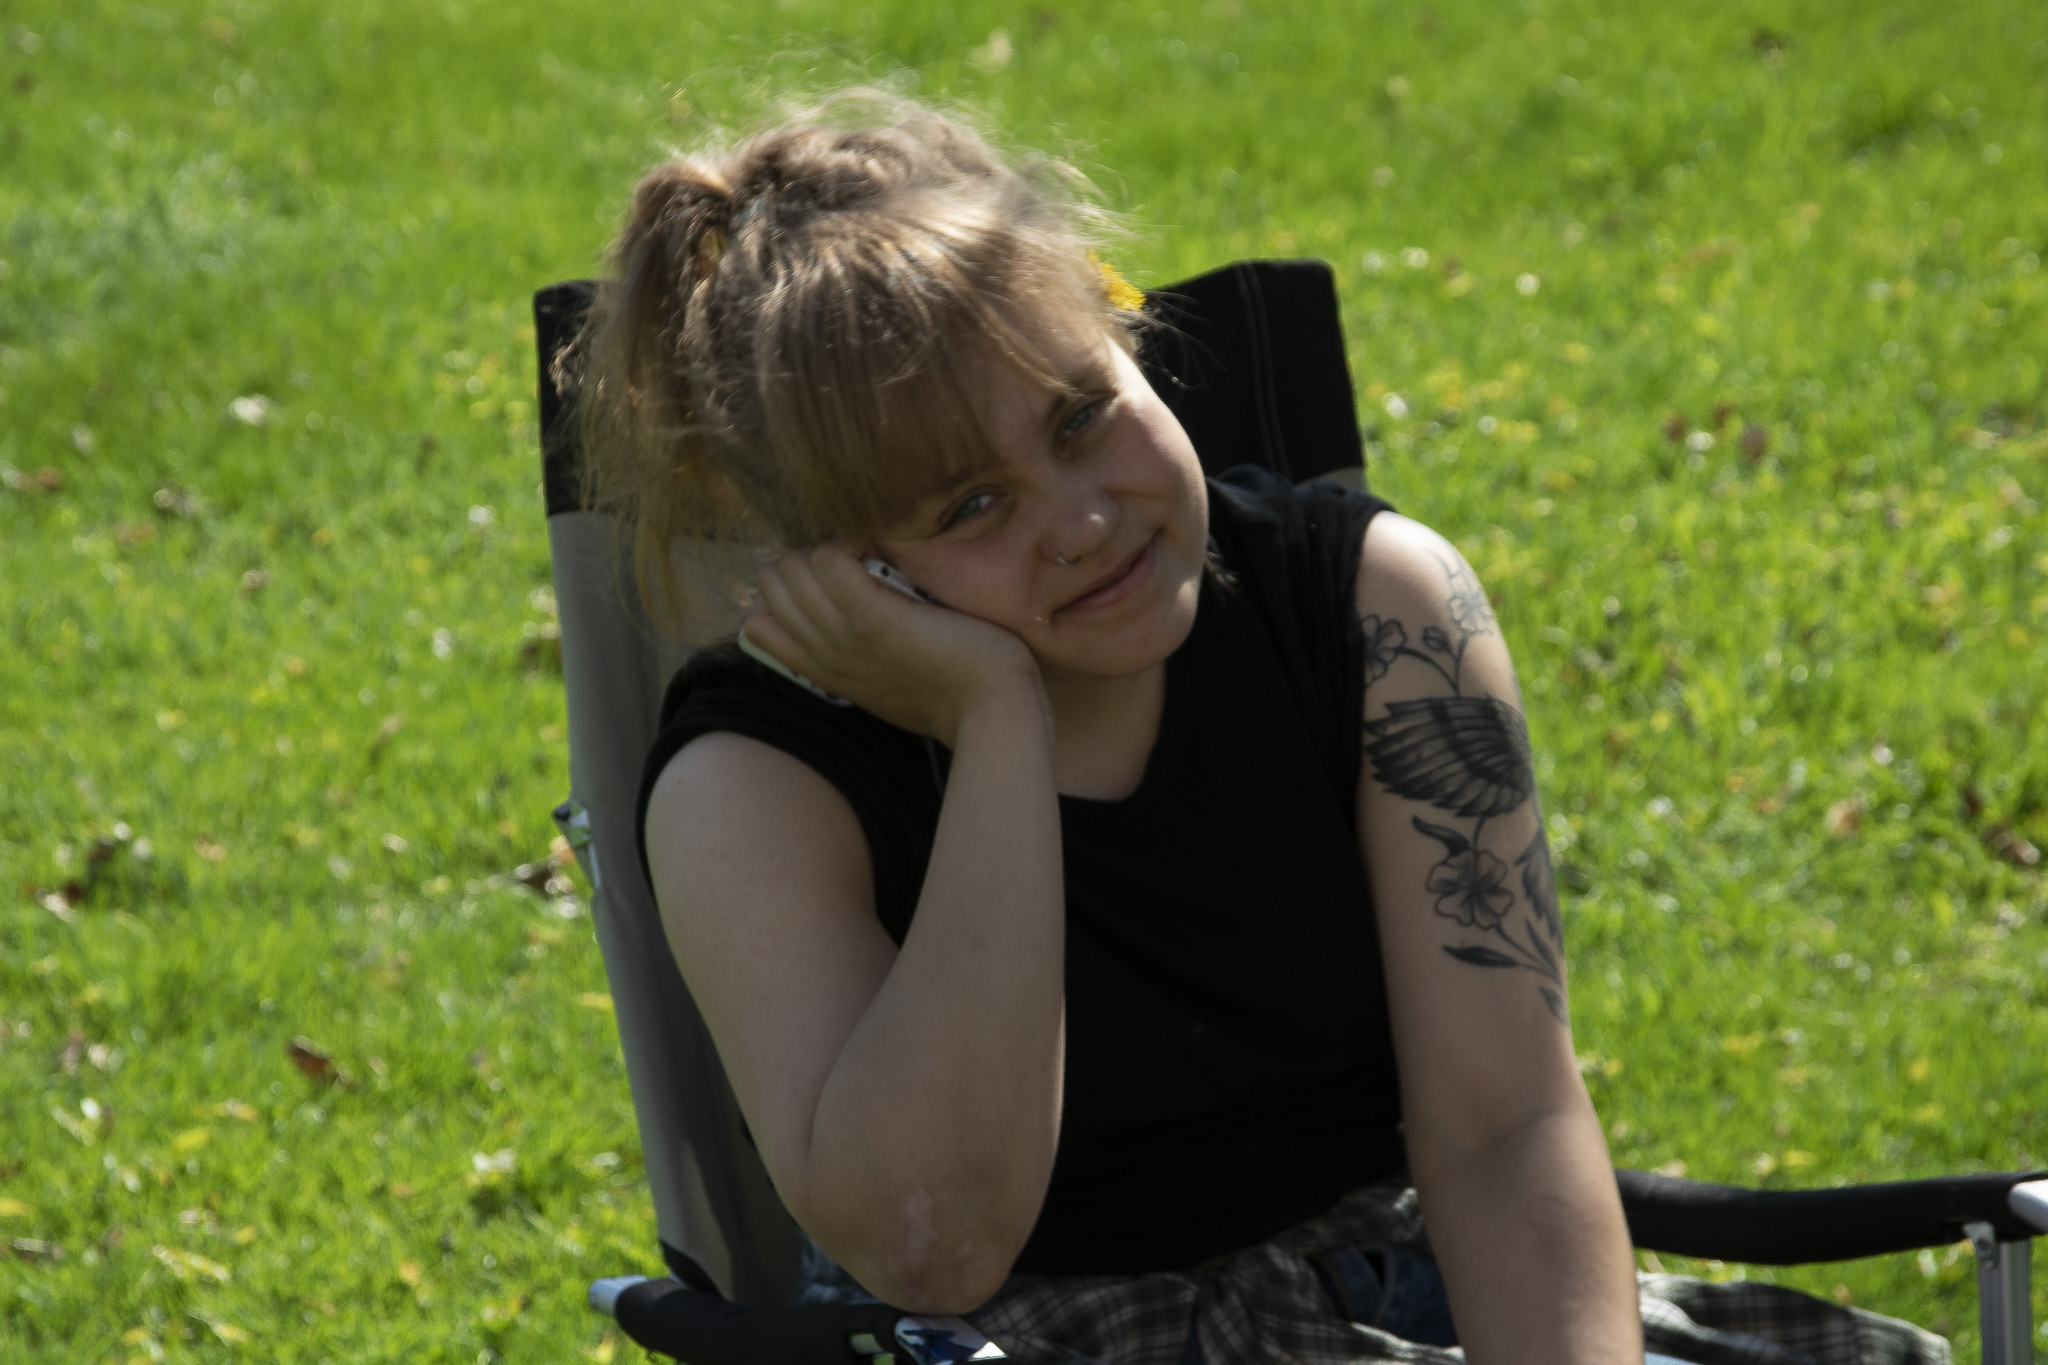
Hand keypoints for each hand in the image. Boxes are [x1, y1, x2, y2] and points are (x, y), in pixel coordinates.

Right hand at [744, 544, 1042, 743]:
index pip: (759, 622)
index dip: (788, 592)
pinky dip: (847, 541)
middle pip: (770, 585)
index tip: (832, 585)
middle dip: (803, 560)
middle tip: (855, 562)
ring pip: (789, 569)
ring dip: (824, 547)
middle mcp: (824, 654)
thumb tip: (844, 615)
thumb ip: (857, 654)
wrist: (989, 709)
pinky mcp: (875, 618)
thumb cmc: (950, 692)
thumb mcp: (886, 681)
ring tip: (868, 554)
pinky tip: (878, 550)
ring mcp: (844, 637)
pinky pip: (828, 559)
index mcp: (823, 671)